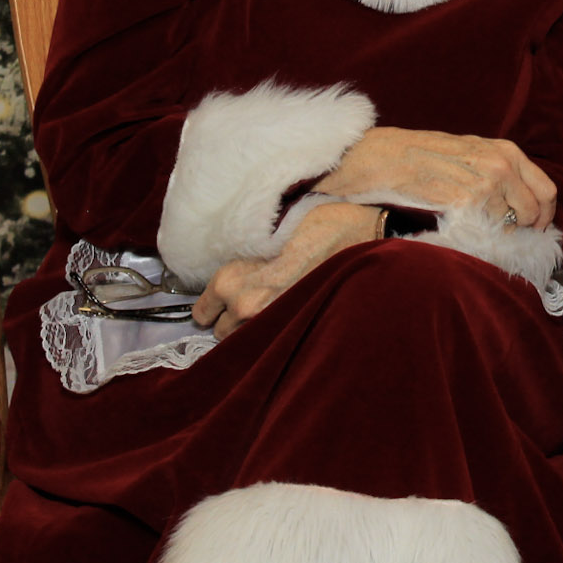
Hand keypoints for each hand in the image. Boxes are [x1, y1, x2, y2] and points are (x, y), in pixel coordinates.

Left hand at [193, 200, 379, 339]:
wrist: (360, 234)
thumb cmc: (317, 223)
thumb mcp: (267, 235)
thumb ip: (244, 261)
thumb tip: (237, 273)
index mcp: (228, 280)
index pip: (201, 311)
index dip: (213, 304)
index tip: (224, 298)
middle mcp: (244, 306)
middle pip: (222, 331)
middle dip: (234, 318)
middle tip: (255, 299)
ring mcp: (270, 321)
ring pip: (247, 339)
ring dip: (255, 327)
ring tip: (274, 307)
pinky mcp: (296, 327)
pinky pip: (272, 339)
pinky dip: (277, 330)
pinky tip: (290, 314)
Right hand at [312, 127, 557, 230]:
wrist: (384, 157)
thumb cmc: (424, 155)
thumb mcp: (471, 152)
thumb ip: (498, 171)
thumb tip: (522, 202)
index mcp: (506, 151)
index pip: (547, 190)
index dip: (545, 215)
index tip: (535, 228)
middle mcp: (500, 165)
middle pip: (535, 212)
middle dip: (526, 230)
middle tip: (508, 238)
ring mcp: (484, 183)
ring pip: (512, 225)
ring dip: (500, 235)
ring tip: (479, 232)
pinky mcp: (464, 202)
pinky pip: (487, 231)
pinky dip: (481, 238)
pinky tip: (465, 232)